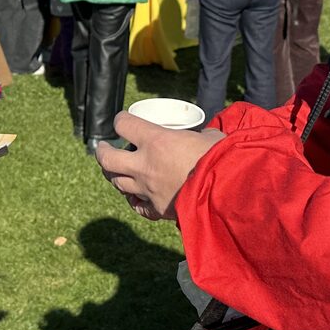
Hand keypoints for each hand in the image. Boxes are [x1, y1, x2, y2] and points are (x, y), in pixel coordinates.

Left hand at [95, 113, 223, 220]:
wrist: (226, 193)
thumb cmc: (221, 160)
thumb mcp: (210, 138)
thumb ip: (201, 136)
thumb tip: (206, 138)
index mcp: (156, 141)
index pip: (124, 125)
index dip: (121, 120)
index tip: (123, 120)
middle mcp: (144, 165)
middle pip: (107, 159)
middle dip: (102, 152)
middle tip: (104, 148)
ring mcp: (147, 189)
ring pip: (117, 183)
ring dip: (113, 175)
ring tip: (115, 171)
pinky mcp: (157, 208)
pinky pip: (137, 206)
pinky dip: (134, 201)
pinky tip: (135, 198)